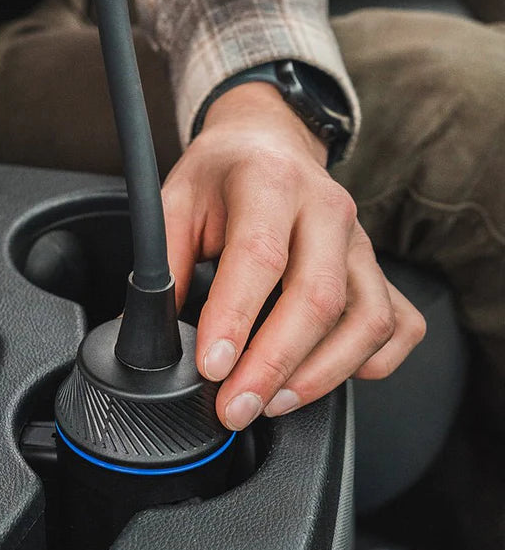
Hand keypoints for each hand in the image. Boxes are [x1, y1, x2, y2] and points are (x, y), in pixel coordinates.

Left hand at [163, 82, 425, 429]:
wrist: (269, 143)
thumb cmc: (222, 173)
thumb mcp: (177, 199)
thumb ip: (165, 259)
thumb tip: (152, 327)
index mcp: (270, 182)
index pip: (260, 255)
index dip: (236, 316)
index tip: (212, 367)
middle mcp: (327, 209)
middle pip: (318, 297)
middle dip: (274, 364)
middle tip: (235, 407)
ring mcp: (361, 241)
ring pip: (366, 320)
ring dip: (320, 374)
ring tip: (271, 402)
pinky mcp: (379, 268)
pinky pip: (397, 325)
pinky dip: (369, 363)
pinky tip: (327, 377)